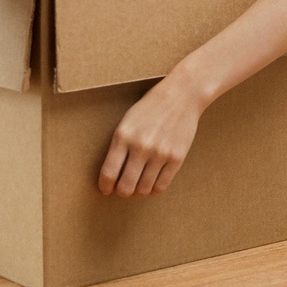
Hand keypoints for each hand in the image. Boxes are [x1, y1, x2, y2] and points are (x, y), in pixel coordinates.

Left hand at [97, 72, 206, 196]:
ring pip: (144, 189)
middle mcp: (141, 147)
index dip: (105, 186)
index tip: (105, 188)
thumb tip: (112, 175)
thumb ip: (119, 146)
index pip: (109, 173)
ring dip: (139, 191)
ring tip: (138, 184)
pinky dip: (154, 189)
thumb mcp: (127, 122)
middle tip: (123, 188)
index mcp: (123, 136)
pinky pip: (161, 186)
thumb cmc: (150, 108)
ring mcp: (160, 154)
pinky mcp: (176, 158)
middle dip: (122, 191)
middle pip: (126, 187)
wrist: (181, 95)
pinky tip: (152, 183)